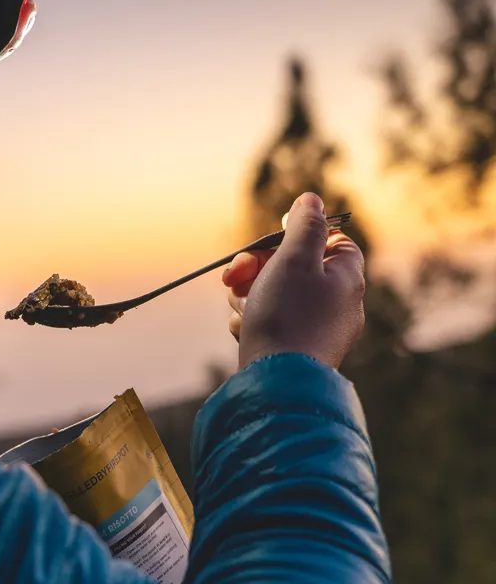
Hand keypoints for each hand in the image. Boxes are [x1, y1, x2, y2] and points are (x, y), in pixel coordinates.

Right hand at [222, 193, 364, 369]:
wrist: (276, 384)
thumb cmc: (287, 317)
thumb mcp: (296, 259)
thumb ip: (305, 224)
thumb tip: (311, 200)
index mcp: (346, 278)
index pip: (332, 240)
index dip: (300, 234)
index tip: (275, 237)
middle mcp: (337, 304)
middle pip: (297, 267)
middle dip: (260, 265)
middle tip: (236, 274)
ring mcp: (317, 330)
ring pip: (277, 294)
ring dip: (250, 293)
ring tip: (240, 306)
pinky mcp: (295, 351)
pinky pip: (272, 323)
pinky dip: (253, 321)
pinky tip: (244, 330)